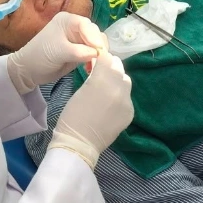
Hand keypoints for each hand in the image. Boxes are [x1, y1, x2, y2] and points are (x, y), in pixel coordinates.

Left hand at [7, 12, 106, 93]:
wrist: (29, 70)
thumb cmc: (41, 56)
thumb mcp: (59, 52)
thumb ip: (79, 51)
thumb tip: (97, 54)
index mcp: (68, 20)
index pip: (87, 25)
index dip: (94, 37)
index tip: (99, 51)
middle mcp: (75, 26)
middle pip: (95, 33)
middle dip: (98, 46)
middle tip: (99, 60)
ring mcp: (79, 38)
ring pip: (97, 43)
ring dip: (98, 54)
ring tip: (94, 65)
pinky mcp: (81, 50)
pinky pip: (94, 52)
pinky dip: (95, 60)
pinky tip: (90, 68)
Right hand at [50, 52, 133, 168]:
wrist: (79, 143)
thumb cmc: (72, 116)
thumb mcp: (81, 90)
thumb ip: (94, 77)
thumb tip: (100, 68)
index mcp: (102, 80)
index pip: (107, 59)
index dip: (101, 59)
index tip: (97, 61)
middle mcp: (118, 88)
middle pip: (119, 68)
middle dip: (111, 67)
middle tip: (103, 73)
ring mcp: (126, 101)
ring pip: (126, 81)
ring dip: (118, 81)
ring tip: (108, 89)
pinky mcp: (130, 112)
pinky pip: (127, 97)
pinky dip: (121, 97)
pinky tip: (111, 104)